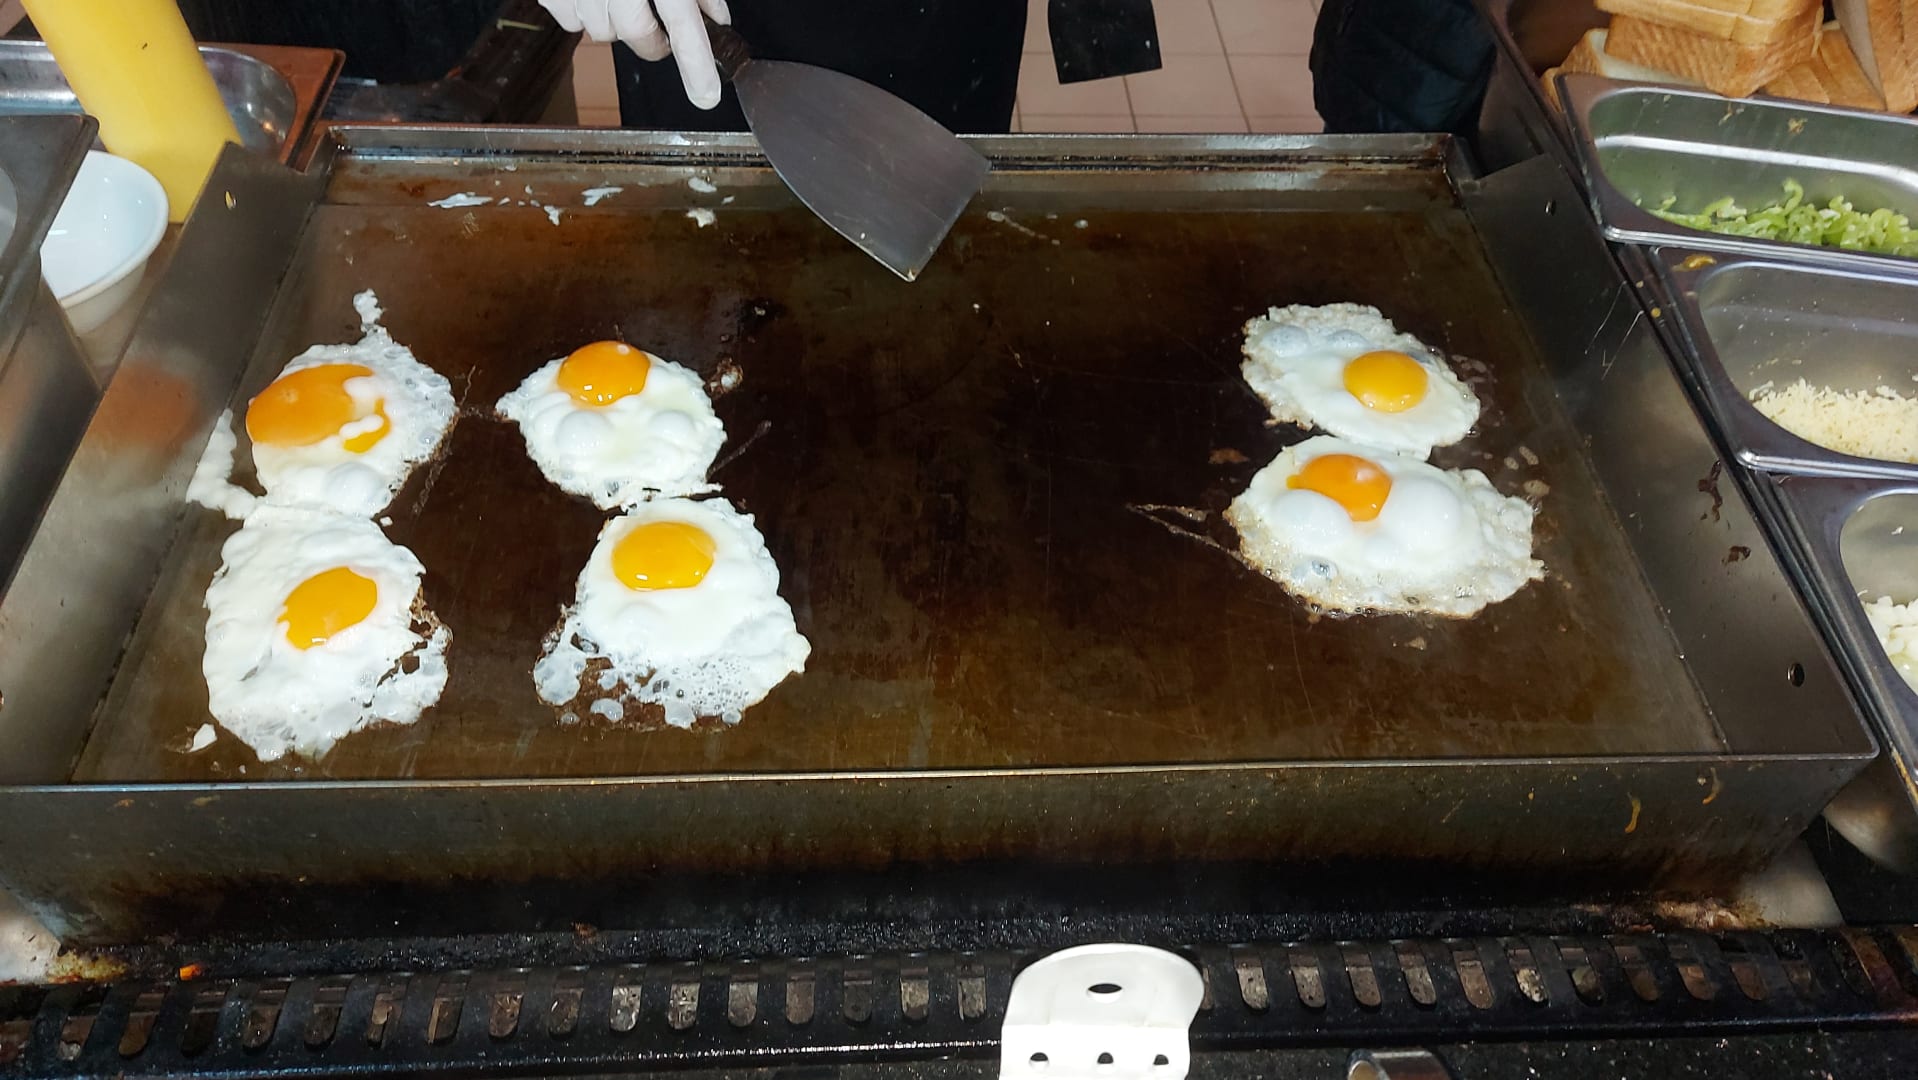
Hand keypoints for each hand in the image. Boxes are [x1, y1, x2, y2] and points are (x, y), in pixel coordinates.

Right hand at [540, 0, 732, 108]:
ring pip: (601, 31)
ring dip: (613, 21)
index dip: (697, 63)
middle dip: (651, 40)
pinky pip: (568, 19)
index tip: (706, 95)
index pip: (682, 23)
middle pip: (636, 34)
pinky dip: (580, 10)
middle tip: (659, 30)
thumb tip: (716, 17)